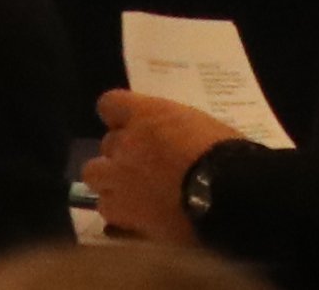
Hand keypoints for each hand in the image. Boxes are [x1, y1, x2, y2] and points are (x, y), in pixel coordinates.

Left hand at [84, 92, 230, 239]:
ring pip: (94, 174)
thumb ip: (177, 130)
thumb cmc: (224, 154)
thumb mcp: (202, 127)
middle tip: (143, 164)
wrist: (224, 195)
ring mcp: (119, 179)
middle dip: (122, 152)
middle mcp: (126, 143)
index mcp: (147, 115)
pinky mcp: (121, 212)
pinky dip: (118, 209)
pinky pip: (106, 207)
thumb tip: (175, 141)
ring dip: (110, 179)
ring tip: (131, 190)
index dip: (120, 115)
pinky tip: (137, 214)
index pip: (110, 103)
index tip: (133, 124)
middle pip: (106, 143)